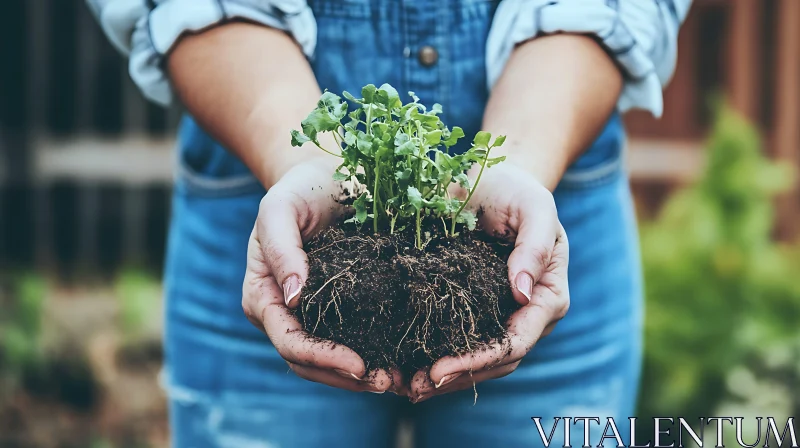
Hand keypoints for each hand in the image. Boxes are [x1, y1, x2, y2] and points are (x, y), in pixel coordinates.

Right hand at [242, 159, 399, 393]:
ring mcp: (312, 315)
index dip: (322, 358)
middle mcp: (285, 314)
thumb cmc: (298, 189)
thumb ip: (281, 248)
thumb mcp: (281, 208)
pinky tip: (403, 361)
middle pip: (308, 363)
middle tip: (387, 383)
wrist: (324, 178)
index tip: (359, 365)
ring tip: (398, 381)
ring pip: (330, 362)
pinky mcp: (341, 309)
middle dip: (344, 378)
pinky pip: (355, 341)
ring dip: (361, 378)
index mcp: (264, 296)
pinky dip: (376, 355)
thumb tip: (293, 297)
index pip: (289, 341)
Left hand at [409, 164, 569, 401]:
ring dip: (444, 378)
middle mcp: (527, 314)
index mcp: (547, 295)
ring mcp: (500, 314)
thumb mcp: (534, 206)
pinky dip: (433, 355)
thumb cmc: (517, 190)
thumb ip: (533, 246)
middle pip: (496, 361)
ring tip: (406, 387)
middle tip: (415, 388)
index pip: (516, 340)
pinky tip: (404, 365)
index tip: (440, 369)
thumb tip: (521, 292)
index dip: (479, 360)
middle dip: (457, 377)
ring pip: (478, 361)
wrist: (494, 181)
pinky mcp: (474, 309)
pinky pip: (457, 340)